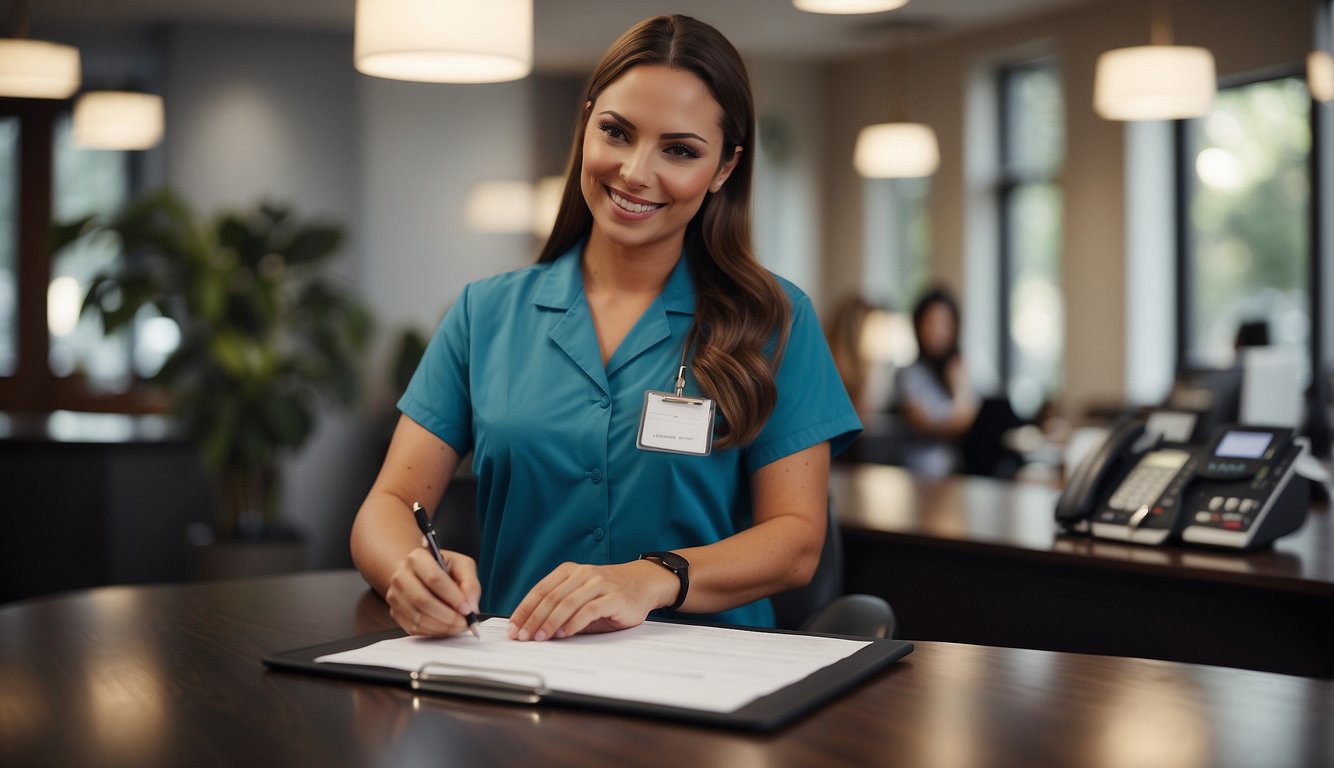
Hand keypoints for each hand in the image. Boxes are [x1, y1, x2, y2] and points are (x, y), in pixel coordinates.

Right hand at [383, 546, 481, 636]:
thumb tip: (472, 606)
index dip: (453, 597)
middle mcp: (402, 576)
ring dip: (442, 626)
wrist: (420, 573)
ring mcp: (395, 596)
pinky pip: (414, 628)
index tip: (467, 608)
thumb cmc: (442, 568)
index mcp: (417, 558)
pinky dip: (433, 631)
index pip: (434, 579)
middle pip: (423, 600)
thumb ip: (470, 584)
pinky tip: (445, 628)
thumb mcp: (462, 566)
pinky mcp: (395, 612)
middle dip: (448, 616)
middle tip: (464, 622)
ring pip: (418, 617)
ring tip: (458, 626)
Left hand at [507, 560, 675, 641]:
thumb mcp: (581, 596)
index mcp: (570, 571)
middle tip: (523, 636)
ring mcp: (599, 583)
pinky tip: (564, 633)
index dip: (524, 609)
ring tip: (540, 637)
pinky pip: (589, 610)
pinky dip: (574, 623)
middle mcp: (583, 574)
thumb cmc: (609, 594)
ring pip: (568, 603)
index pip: (541, 590)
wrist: (644, 583)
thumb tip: (533, 629)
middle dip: (533, 619)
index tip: (514, 627)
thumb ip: (561, 608)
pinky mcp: (614, 597)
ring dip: (550, 622)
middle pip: (551, 597)